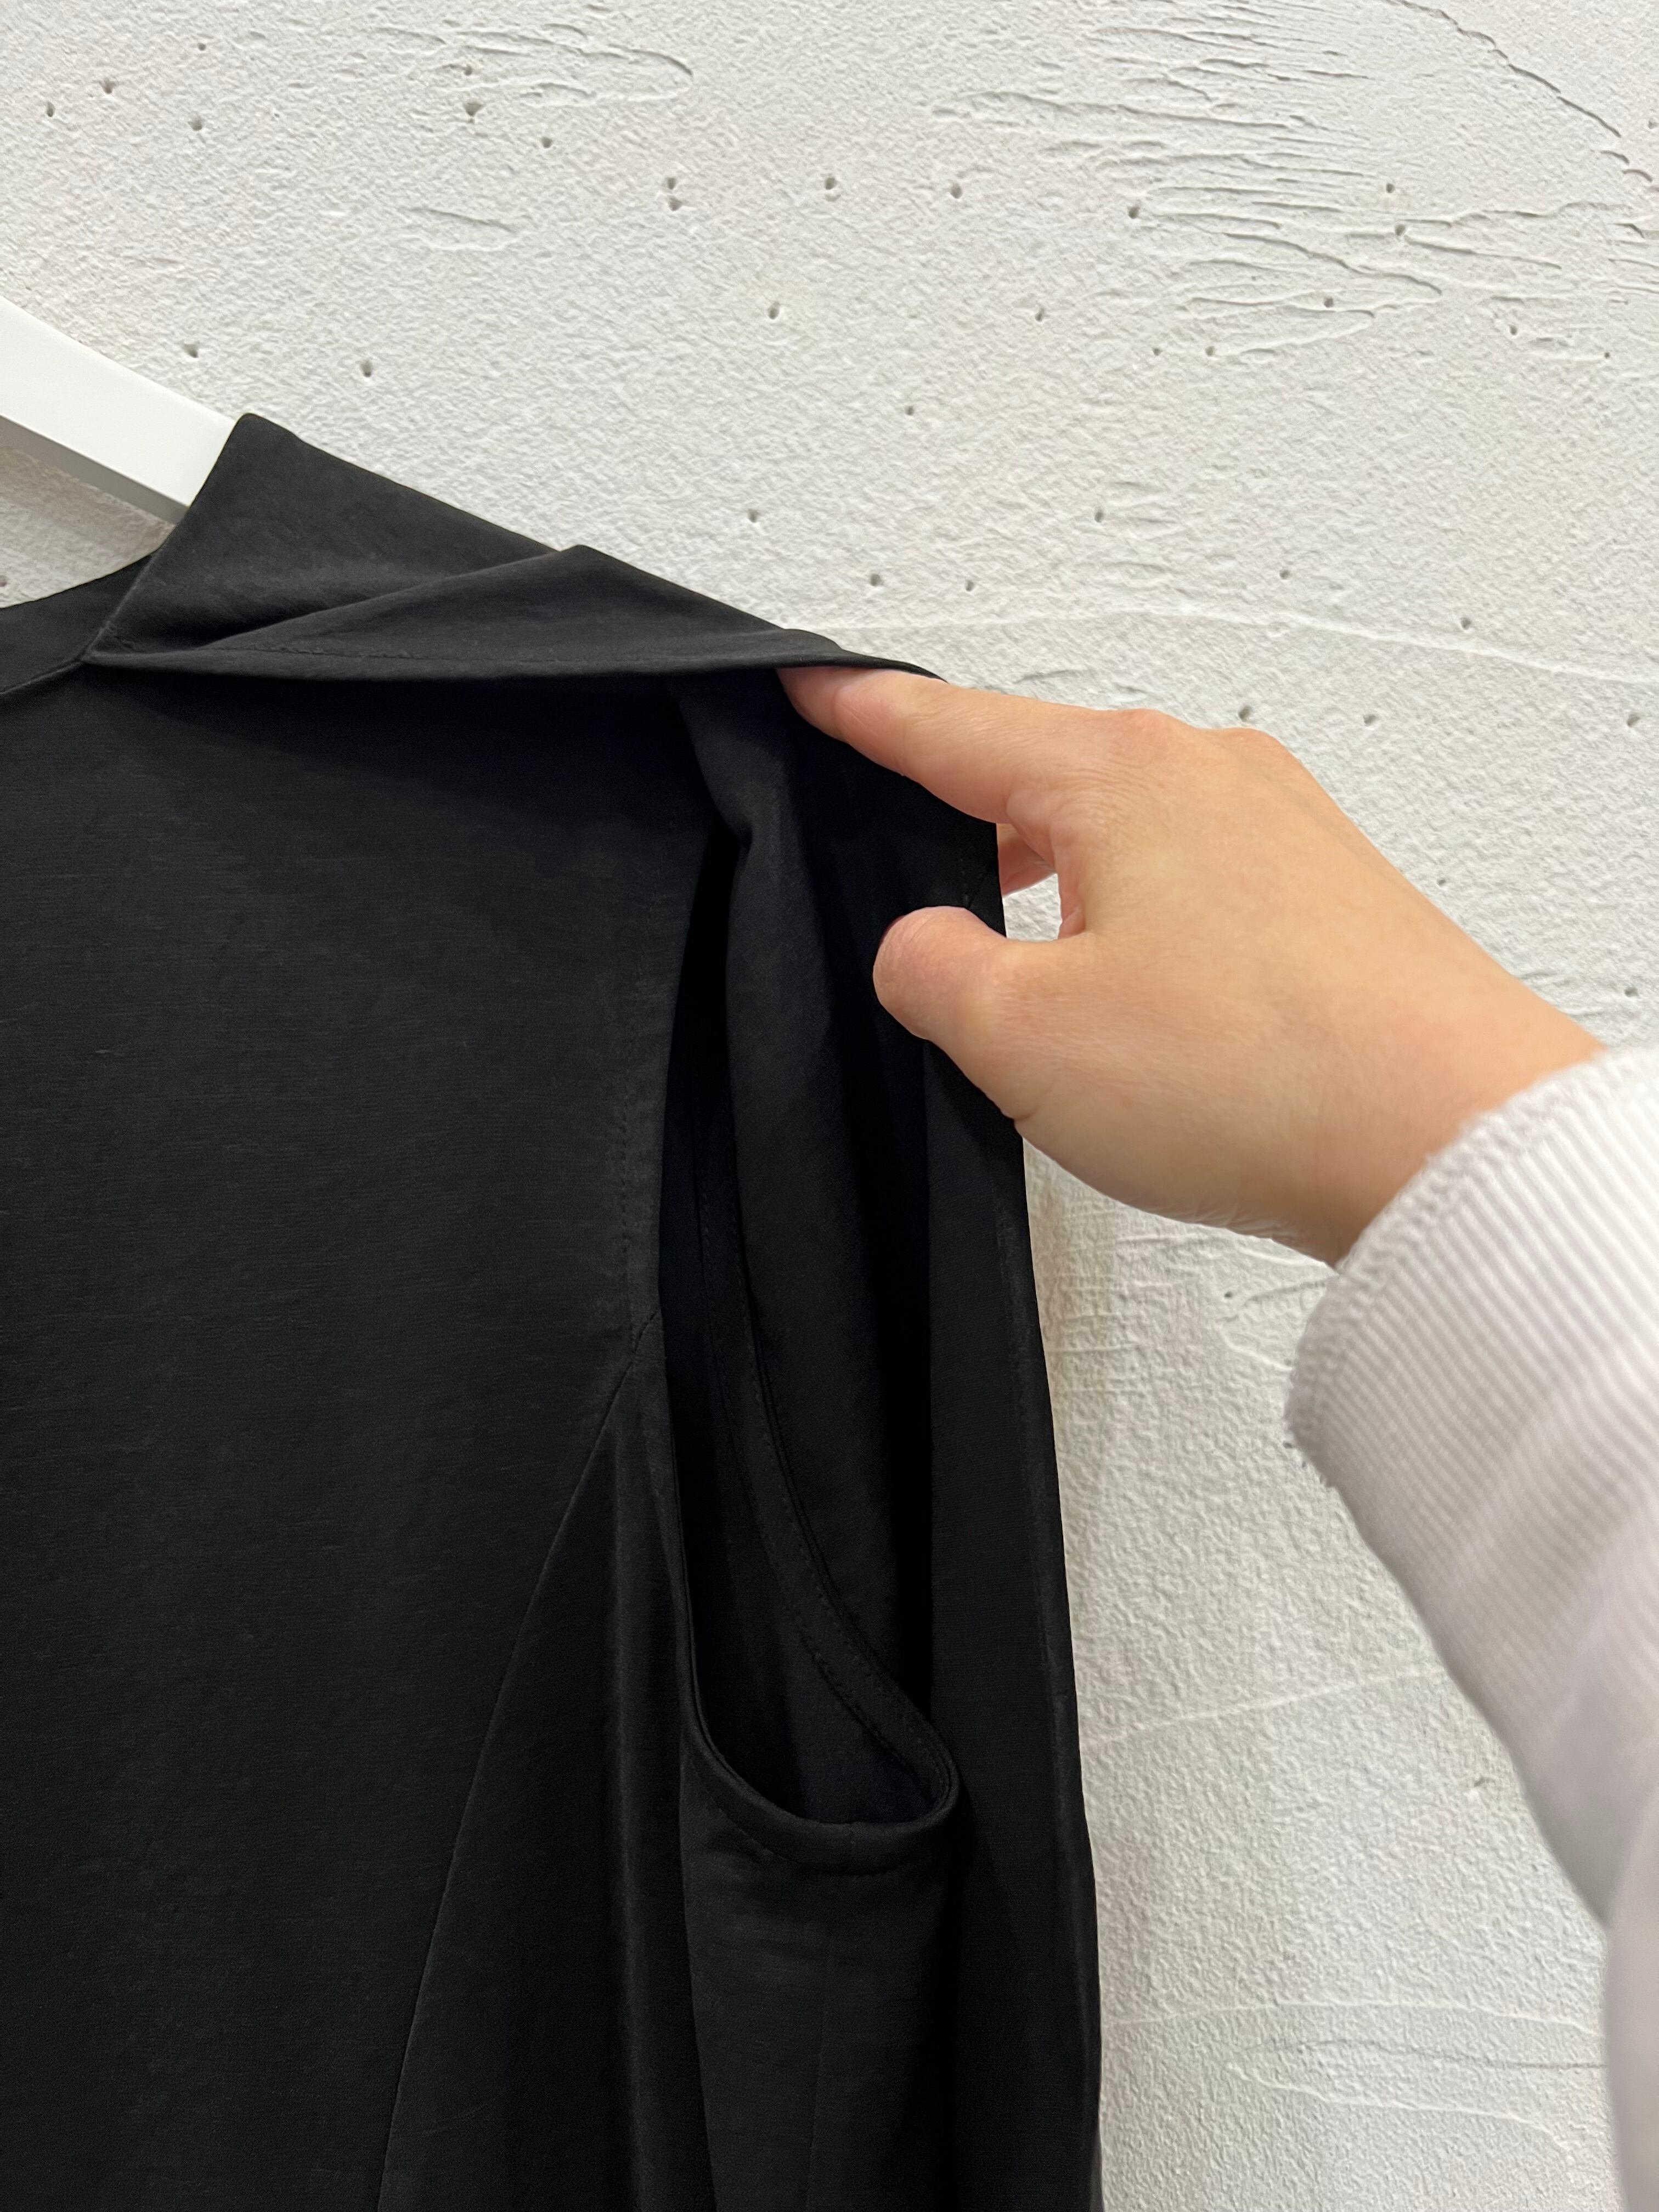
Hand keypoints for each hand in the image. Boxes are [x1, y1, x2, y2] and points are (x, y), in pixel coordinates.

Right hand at [780, 666, 1602, 1263]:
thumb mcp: (1023, 1036)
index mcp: (1116, 774)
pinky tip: (1132, 986)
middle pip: (1042, 767)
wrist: (1453, 1141)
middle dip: (962, 805)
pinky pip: (1196, 877)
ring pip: (1124, 827)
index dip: (861, 715)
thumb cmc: (1260, 1075)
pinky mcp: (1332, 894)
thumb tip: (922, 947)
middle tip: (900, 837)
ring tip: (1015, 946)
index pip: (948, 727)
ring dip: (1055, 874)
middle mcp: (1209, 771)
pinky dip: (1136, 913)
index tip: (810, 690)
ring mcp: (1284, 826)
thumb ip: (931, 973)